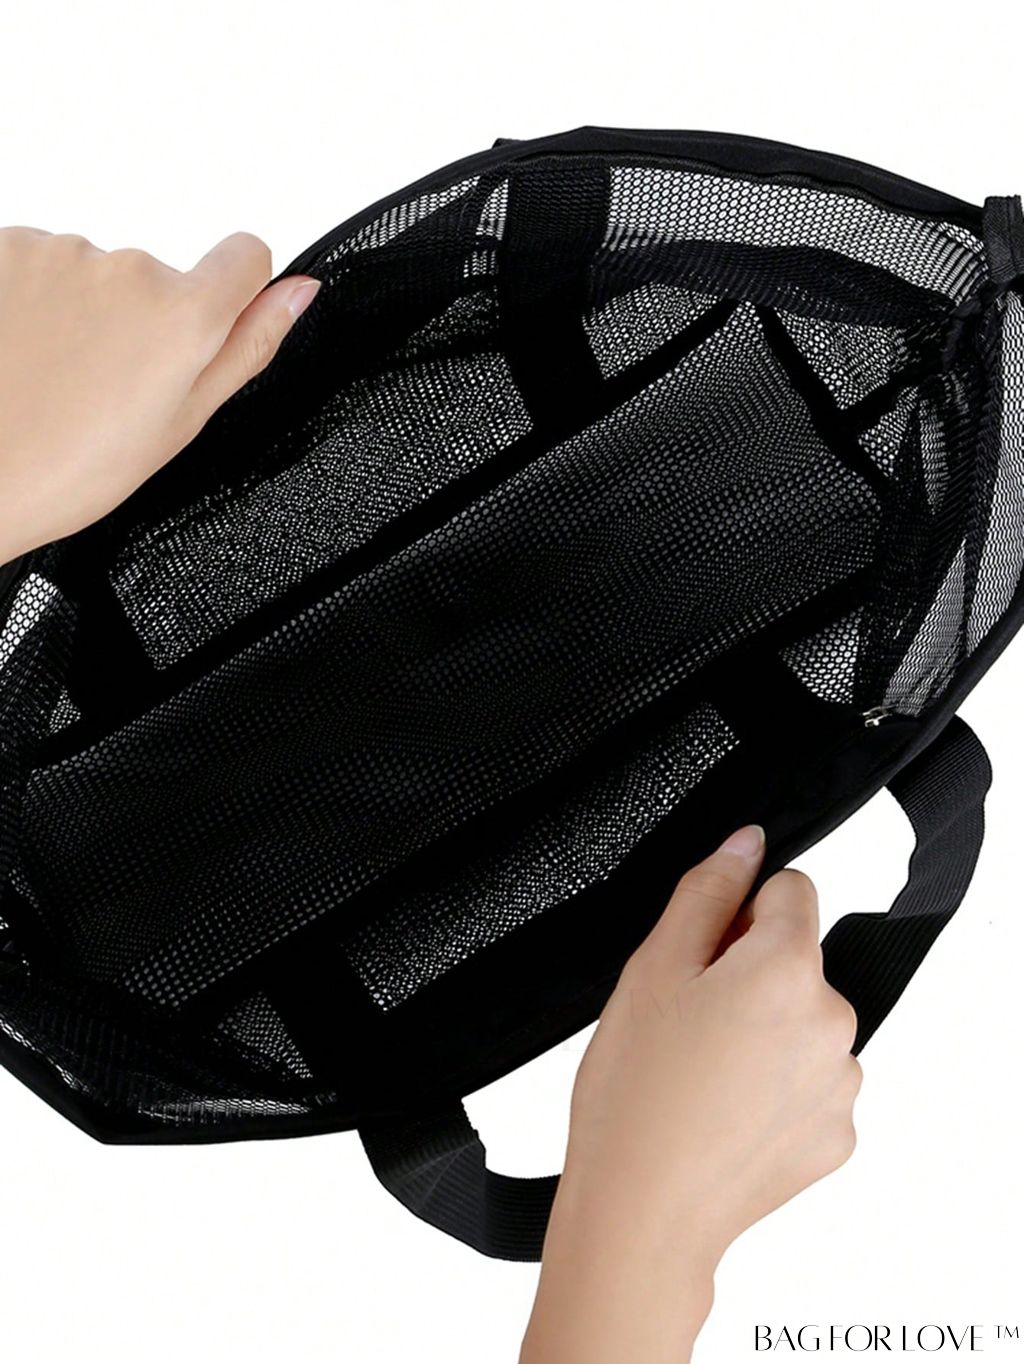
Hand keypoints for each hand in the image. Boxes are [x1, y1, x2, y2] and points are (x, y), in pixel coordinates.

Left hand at [0, 226, 320, 563]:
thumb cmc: (72, 465)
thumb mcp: (182, 419)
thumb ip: (248, 345)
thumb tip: (300, 290)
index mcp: (184, 317)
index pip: (248, 256)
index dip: (235, 292)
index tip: (206, 329)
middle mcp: (128, 269)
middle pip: (161, 277)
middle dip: (143, 321)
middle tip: (109, 386)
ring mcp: (63, 253)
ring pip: (98, 274)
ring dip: (86, 312)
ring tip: (58, 375)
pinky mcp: (9, 247)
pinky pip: (43, 264)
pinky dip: (37, 300)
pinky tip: (26, 352)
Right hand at [520, 825, 861, 1363]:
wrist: (642, 1212)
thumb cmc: (635, 1091)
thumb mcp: (652, 967)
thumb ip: (707, 892)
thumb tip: (747, 842)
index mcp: (788, 969)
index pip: (790, 889)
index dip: (738, 912)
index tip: (700, 954)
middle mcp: (833, 1022)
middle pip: (797, 960)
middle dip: (748, 974)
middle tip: (686, 1021)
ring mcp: (840, 1084)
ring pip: (802, 1021)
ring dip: (763, 1031)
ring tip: (699, 1073)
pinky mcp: (837, 1136)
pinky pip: (808, 1081)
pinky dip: (773, 1086)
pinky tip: (722, 1111)